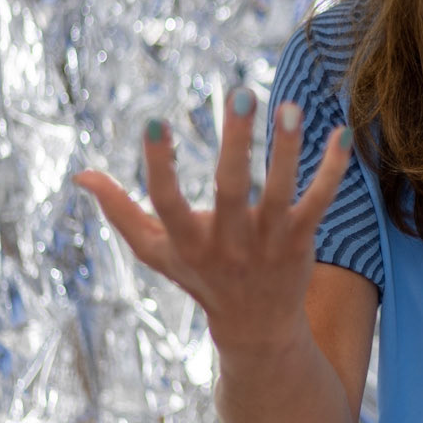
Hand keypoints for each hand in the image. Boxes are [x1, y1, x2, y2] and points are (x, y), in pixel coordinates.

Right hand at [72, 91, 353, 358]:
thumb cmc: (199, 277)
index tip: (154, 120)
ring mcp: (267, 243)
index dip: (158, 165)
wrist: (257, 329)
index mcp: (186, 241)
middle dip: (235, 143)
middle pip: (229, 190)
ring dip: (286, 150)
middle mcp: (228, 243)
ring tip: (290, 106)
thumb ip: (120, 211)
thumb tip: (80, 175)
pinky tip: (342, 134)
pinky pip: (319, 202)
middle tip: (240, 92)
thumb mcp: (155, 250)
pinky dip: (332, 170)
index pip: (166, 202)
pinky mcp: (301, 241)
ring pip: (280, 193)